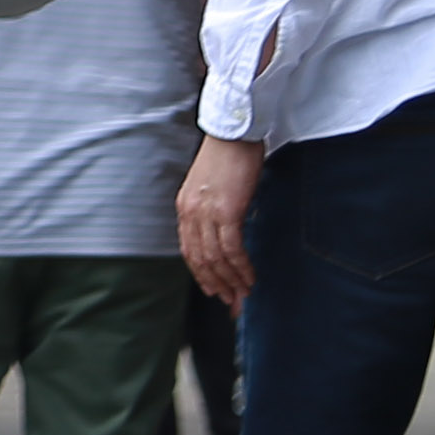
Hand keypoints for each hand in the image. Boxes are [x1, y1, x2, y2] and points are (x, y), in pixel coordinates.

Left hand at [178, 134, 263, 307]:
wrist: (233, 133)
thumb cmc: (227, 156)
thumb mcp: (210, 186)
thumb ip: (210, 208)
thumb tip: (224, 229)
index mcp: (185, 208)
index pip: (189, 249)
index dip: (201, 273)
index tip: (212, 288)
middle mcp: (191, 213)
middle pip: (199, 259)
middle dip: (215, 283)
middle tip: (230, 301)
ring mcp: (207, 213)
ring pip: (215, 258)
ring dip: (231, 280)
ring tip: (243, 294)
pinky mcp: (227, 211)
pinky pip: (232, 248)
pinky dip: (241, 266)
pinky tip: (250, 277)